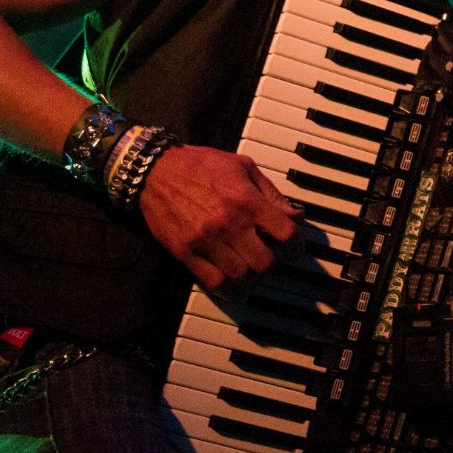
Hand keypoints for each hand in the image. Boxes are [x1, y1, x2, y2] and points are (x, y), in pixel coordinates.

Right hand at [138, 145, 300, 290]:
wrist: (156, 171)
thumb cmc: (201, 165)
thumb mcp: (243, 166)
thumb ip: (271, 193)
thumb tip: (295, 214)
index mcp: (247, 201)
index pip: (286, 233)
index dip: (297, 245)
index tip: (294, 249)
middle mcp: (228, 223)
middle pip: (265, 262)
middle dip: (272, 263)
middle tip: (270, 259)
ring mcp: (205, 240)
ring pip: (241, 276)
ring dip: (250, 277)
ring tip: (250, 269)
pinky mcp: (185, 252)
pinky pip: (213, 282)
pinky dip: (227, 287)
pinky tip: (232, 281)